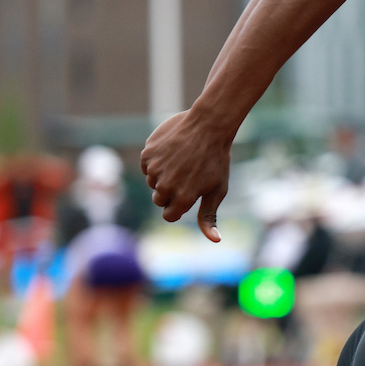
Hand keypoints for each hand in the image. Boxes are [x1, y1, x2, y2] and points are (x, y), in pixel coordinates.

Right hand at [139, 110, 232, 241]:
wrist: (209, 125)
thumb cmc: (217, 159)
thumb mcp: (217, 189)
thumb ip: (209, 216)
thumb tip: (215, 240)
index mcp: (182, 199)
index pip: (168, 215)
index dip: (178, 206)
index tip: (188, 194)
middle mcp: (165, 187)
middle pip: (159, 199)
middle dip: (171, 191)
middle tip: (188, 174)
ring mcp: (154, 170)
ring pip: (152, 181)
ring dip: (163, 175)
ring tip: (183, 160)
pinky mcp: (148, 154)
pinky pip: (147, 165)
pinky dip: (156, 161)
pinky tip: (173, 151)